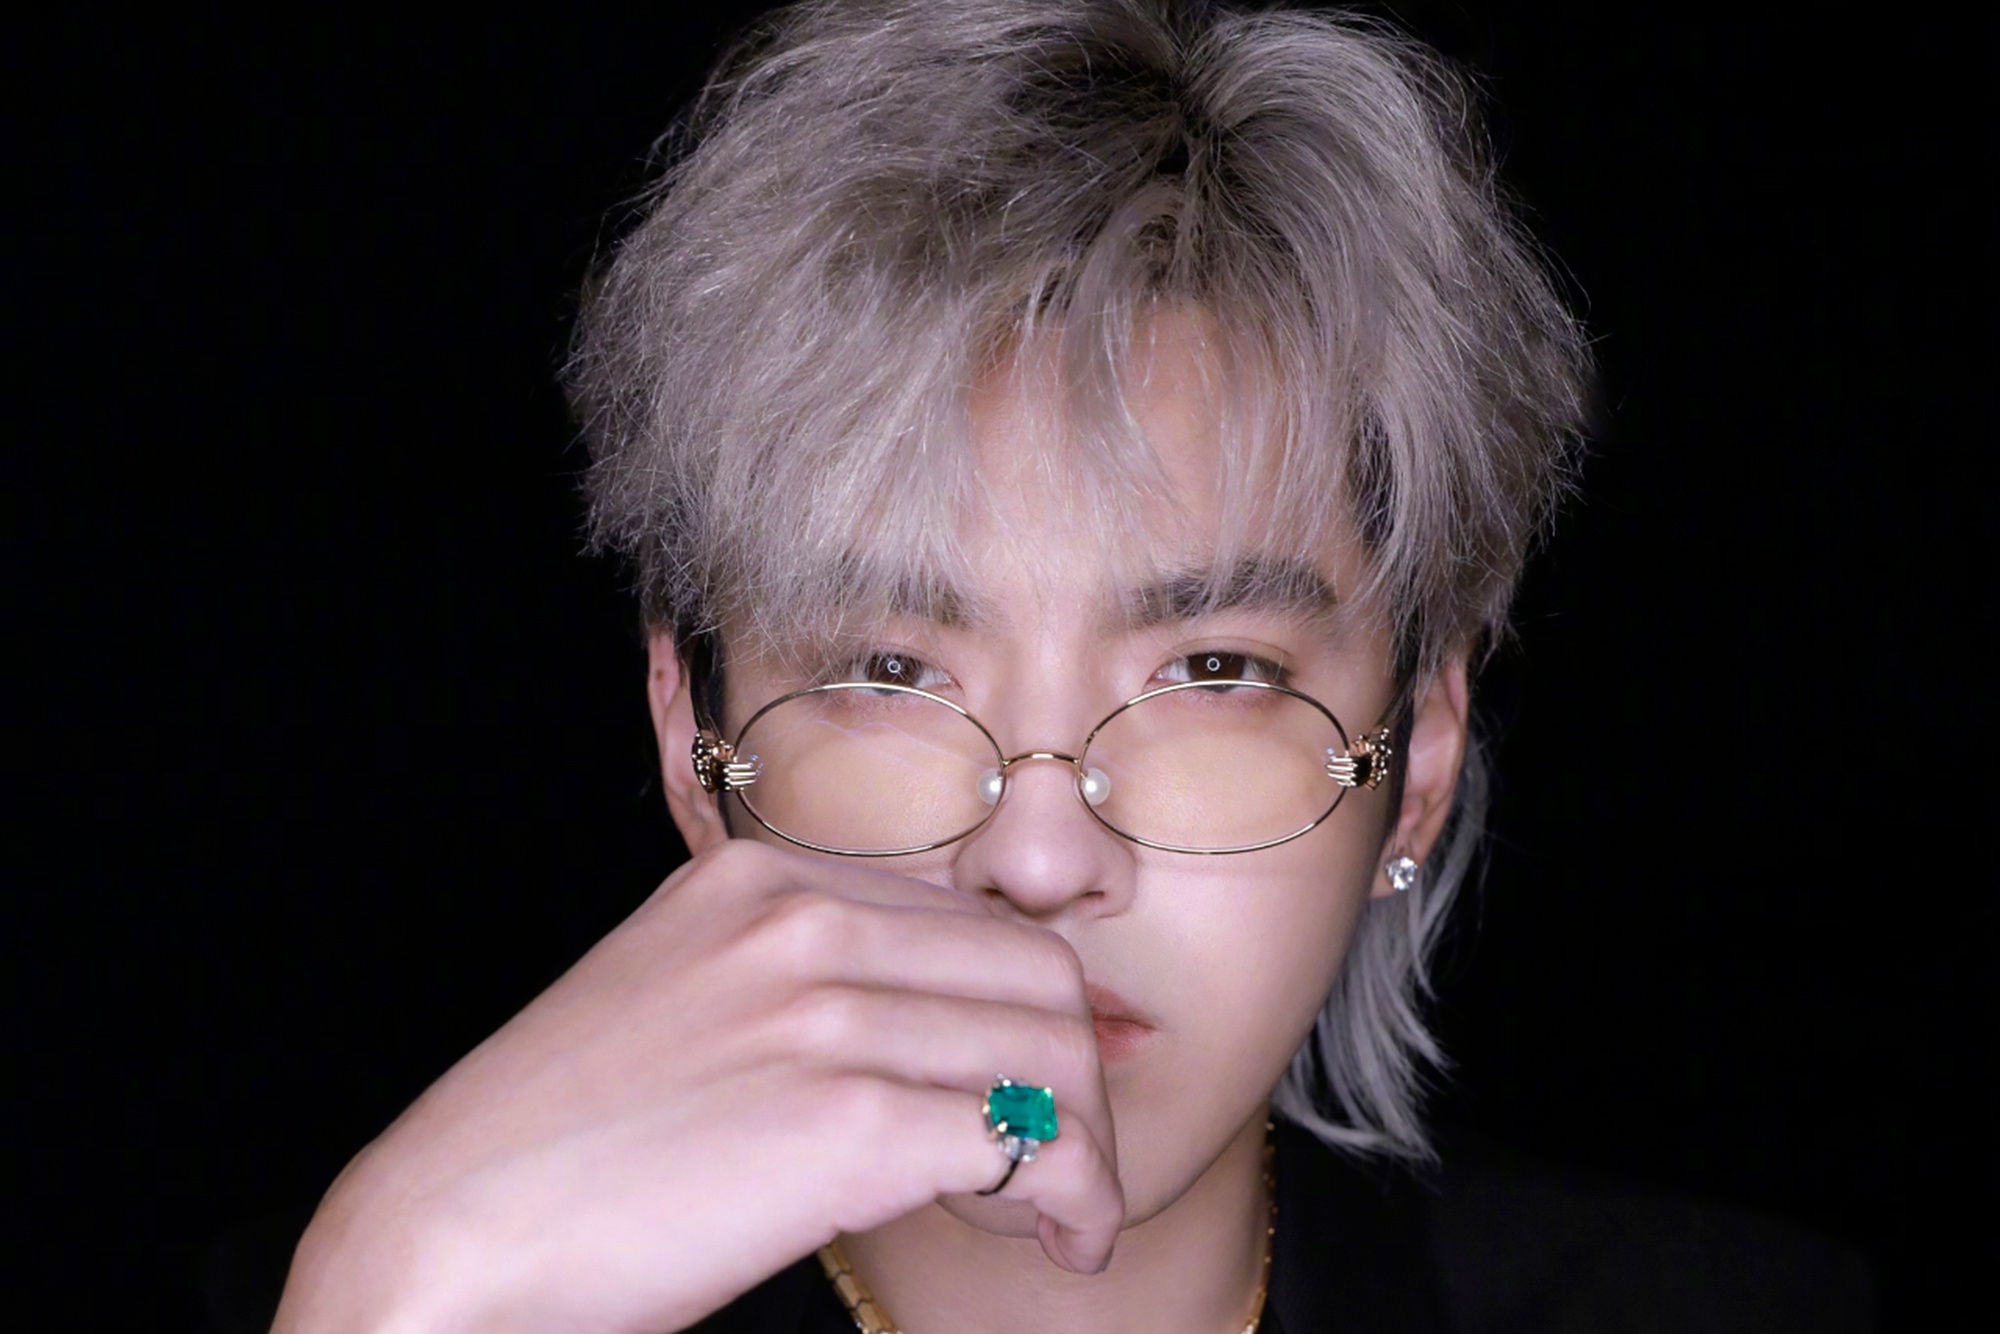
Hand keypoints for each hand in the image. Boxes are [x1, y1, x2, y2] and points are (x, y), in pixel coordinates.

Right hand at [271, 839, 1123, 1333]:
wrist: (449, 1235)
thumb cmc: (563, 1144)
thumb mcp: (685, 1004)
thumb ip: (802, 985)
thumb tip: (943, 1031)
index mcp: (760, 879)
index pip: (974, 921)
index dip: (1038, 1011)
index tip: (1056, 1082)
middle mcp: (800, 921)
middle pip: (1038, 975)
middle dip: (1083, 1077)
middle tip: (1071, 1161)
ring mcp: (822, 1010)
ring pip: (1051, 1055)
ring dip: (1089, 1149)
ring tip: (1063, 1216)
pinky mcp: (841, 1118)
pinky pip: (1027, 1141)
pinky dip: (1075, 1199)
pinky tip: (1059, 1241)